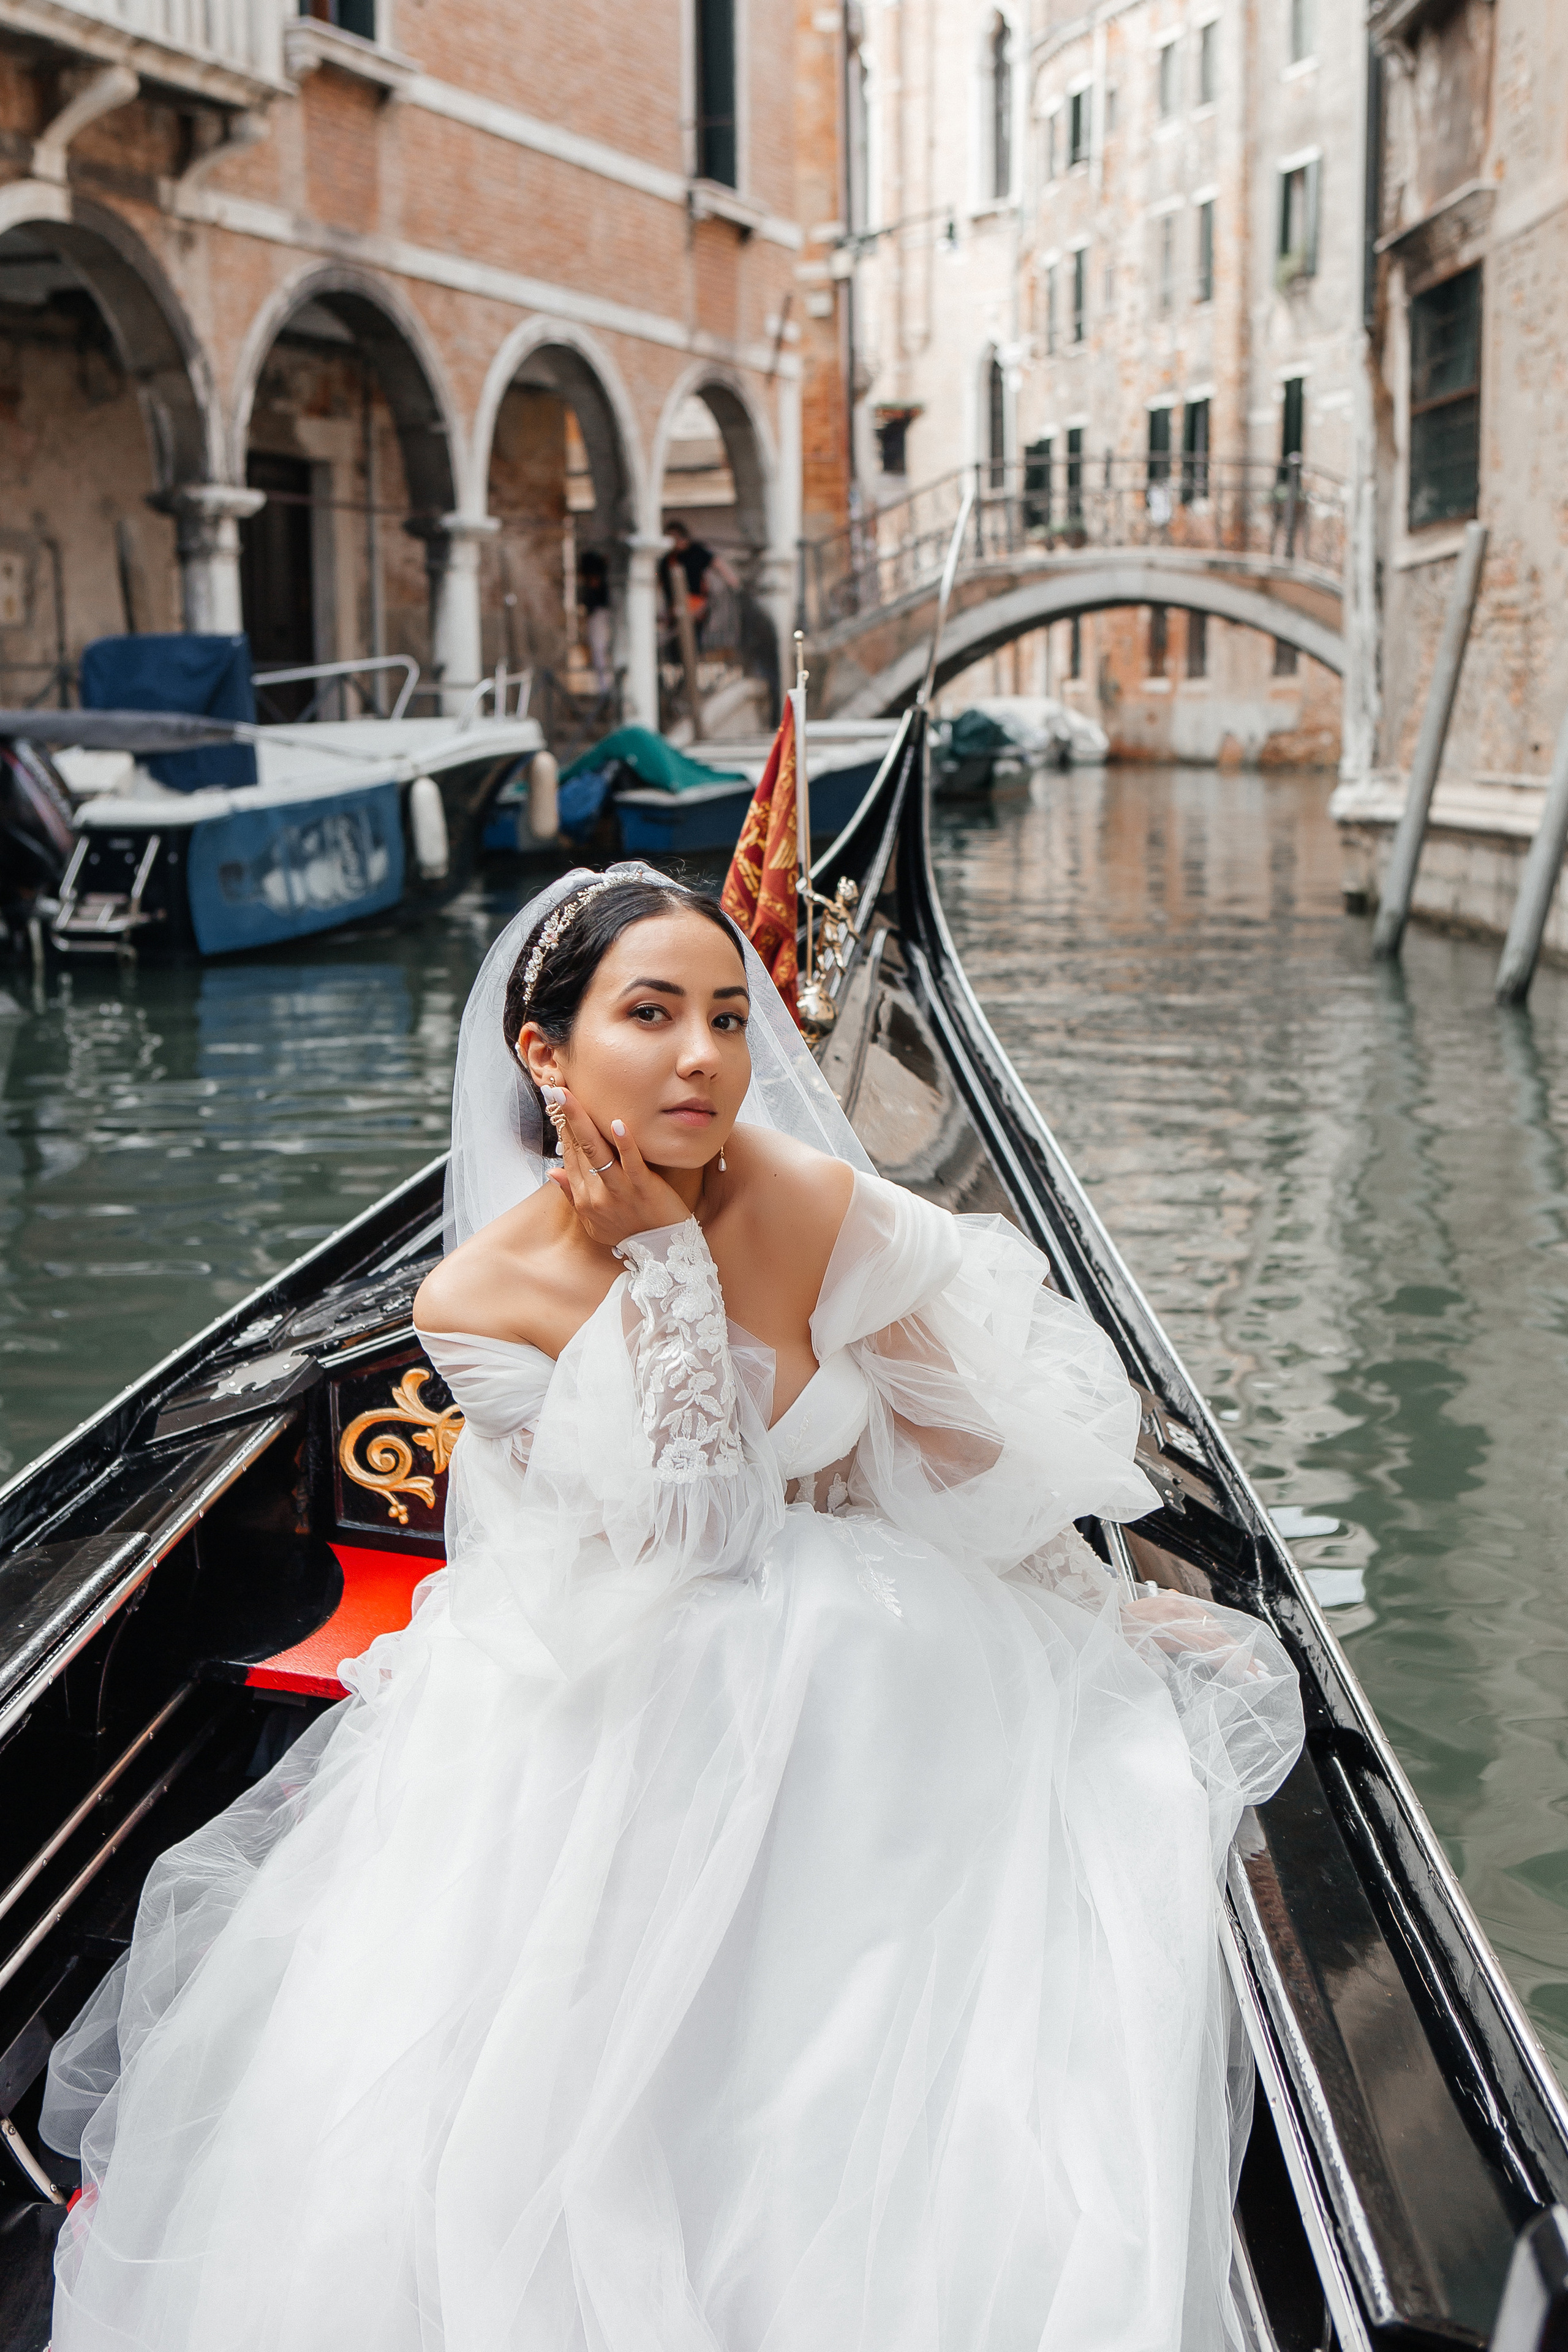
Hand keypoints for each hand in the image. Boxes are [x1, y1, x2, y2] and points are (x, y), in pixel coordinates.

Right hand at [544, 1087, 692, 1248]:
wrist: (661, 1253)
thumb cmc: (629, 1234)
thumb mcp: (594, 1222)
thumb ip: (573, 1195)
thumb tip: (551, 1172)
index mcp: (585, 1198)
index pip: (570, 1156)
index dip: (563, 1128)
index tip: (557, 1102)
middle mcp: (597, 1194)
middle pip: (579, 1149)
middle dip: (567, 1117)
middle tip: (557, 1089)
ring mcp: (620, 1191)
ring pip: (597, 1152)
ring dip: (584, 1122)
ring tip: (573, 1097)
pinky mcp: (644, 1189)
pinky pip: (632, 1163)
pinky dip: (624, 1143)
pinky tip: (617, 1122)